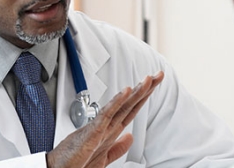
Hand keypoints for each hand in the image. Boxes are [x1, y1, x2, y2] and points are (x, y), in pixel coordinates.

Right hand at [46, 71, 164, 167]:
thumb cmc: (75, 163)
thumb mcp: (104, 157)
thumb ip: (118, 147)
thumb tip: (130, 136)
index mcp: (111, 130)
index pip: (132, 110)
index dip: (144, 97)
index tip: (153, 85)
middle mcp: (107, 125)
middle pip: (130, 104)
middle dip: (145, 89)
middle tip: (158, 75)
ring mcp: (100, 127)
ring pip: (122, 105)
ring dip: (136, 92)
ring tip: (148, 79)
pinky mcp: (93, 131)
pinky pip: (107, 114)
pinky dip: (116, 102)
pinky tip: (126, 91)